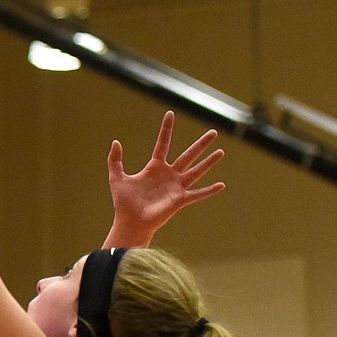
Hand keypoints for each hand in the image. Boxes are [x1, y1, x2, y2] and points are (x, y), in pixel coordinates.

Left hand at [108, 111, 224, 243]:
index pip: (163, 143)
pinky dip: (209, 191)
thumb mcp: (117, 178)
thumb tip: (115, 141)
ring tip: (221, 152)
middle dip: (201, 144)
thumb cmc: (123, 203)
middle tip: (214, 132)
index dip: (166, 129)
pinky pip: (197, 194)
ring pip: (196, 171)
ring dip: (209, 162)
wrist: (130, 222)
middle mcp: (168, 175)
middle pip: (188, 155)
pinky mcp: (179, 200)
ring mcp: (176, 187)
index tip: (170, 113)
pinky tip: (221, 185)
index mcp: (155, 167)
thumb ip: (115, 160)